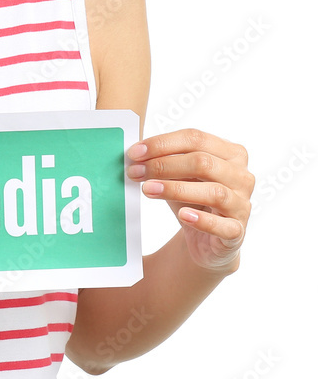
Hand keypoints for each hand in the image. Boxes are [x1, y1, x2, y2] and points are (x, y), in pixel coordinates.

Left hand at [126, 128, 253, 272]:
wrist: (206, 239)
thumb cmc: (192, 198)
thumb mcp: (179, 175)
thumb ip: (164, 160)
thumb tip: (136, 153)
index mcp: (230, 153)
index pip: (195, 138)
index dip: (162, 143)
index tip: (135, 152)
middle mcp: (241, 176)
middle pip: (203, 162)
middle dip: (164, 165)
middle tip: (136, 172)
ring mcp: (242, 204)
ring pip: (214, 192)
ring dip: (176, 189)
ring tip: (148, 190)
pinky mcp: (238, 232)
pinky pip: (224, 226)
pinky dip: (202, 220)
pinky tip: (183, 215)